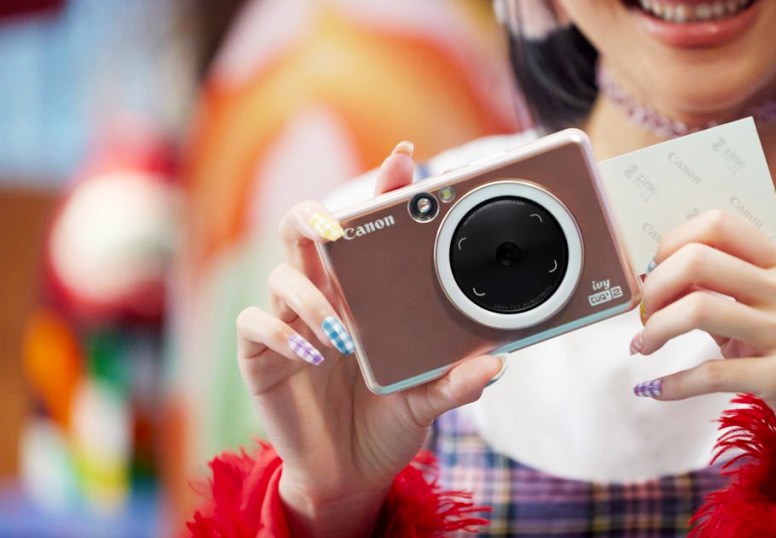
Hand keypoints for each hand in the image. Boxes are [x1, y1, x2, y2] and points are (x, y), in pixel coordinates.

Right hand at [235, 142, 501, 537]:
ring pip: (279, 273)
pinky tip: (310, 355)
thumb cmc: (388, 423)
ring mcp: (289, 323)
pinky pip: (255, 324)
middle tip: (339, 228)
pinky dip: (280, 332)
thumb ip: (456, 383)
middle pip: (304, 230)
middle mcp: (325, 297)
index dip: (381, 189)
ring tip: (341, 334)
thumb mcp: (428, 402)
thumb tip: (495, 364)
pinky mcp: (260, 355)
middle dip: (317, 215)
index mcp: (364, 294)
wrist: (350, 476)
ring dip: (308, 295)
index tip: (406, 159)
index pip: (368, 229)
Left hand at [633, 210, 775, 529]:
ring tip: (642, 348)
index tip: (652, 275)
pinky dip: (672, 383)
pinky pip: (711, 373)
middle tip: (642, 316)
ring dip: (654, 331)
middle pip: (697, 260)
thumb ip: (723, 289)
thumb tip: (656, 275)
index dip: (670, 244)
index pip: (716, 223)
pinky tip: (655, 389)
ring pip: (698, 309)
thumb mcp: (768, 312)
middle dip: (653, 288)